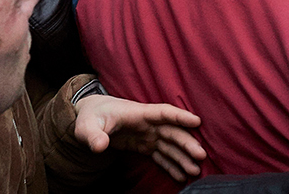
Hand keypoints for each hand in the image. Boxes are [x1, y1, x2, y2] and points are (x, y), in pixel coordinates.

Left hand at [72, 94, 204, 183]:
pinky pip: (161, 156)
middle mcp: (149, 124)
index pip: (164, 113)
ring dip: (183, 157)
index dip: (180, 116)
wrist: (92, 117)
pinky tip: (181, 175)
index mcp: (139, 113)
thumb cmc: (91, 117)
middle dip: (187, 143)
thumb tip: (100, 146)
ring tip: (194, 171)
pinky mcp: (145, 145)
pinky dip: (171, 165)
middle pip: (172, 132)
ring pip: (170, 146)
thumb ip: (93, 135)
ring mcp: (148, 135)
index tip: (197, 122)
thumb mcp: (87, 125)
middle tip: (201, 156)